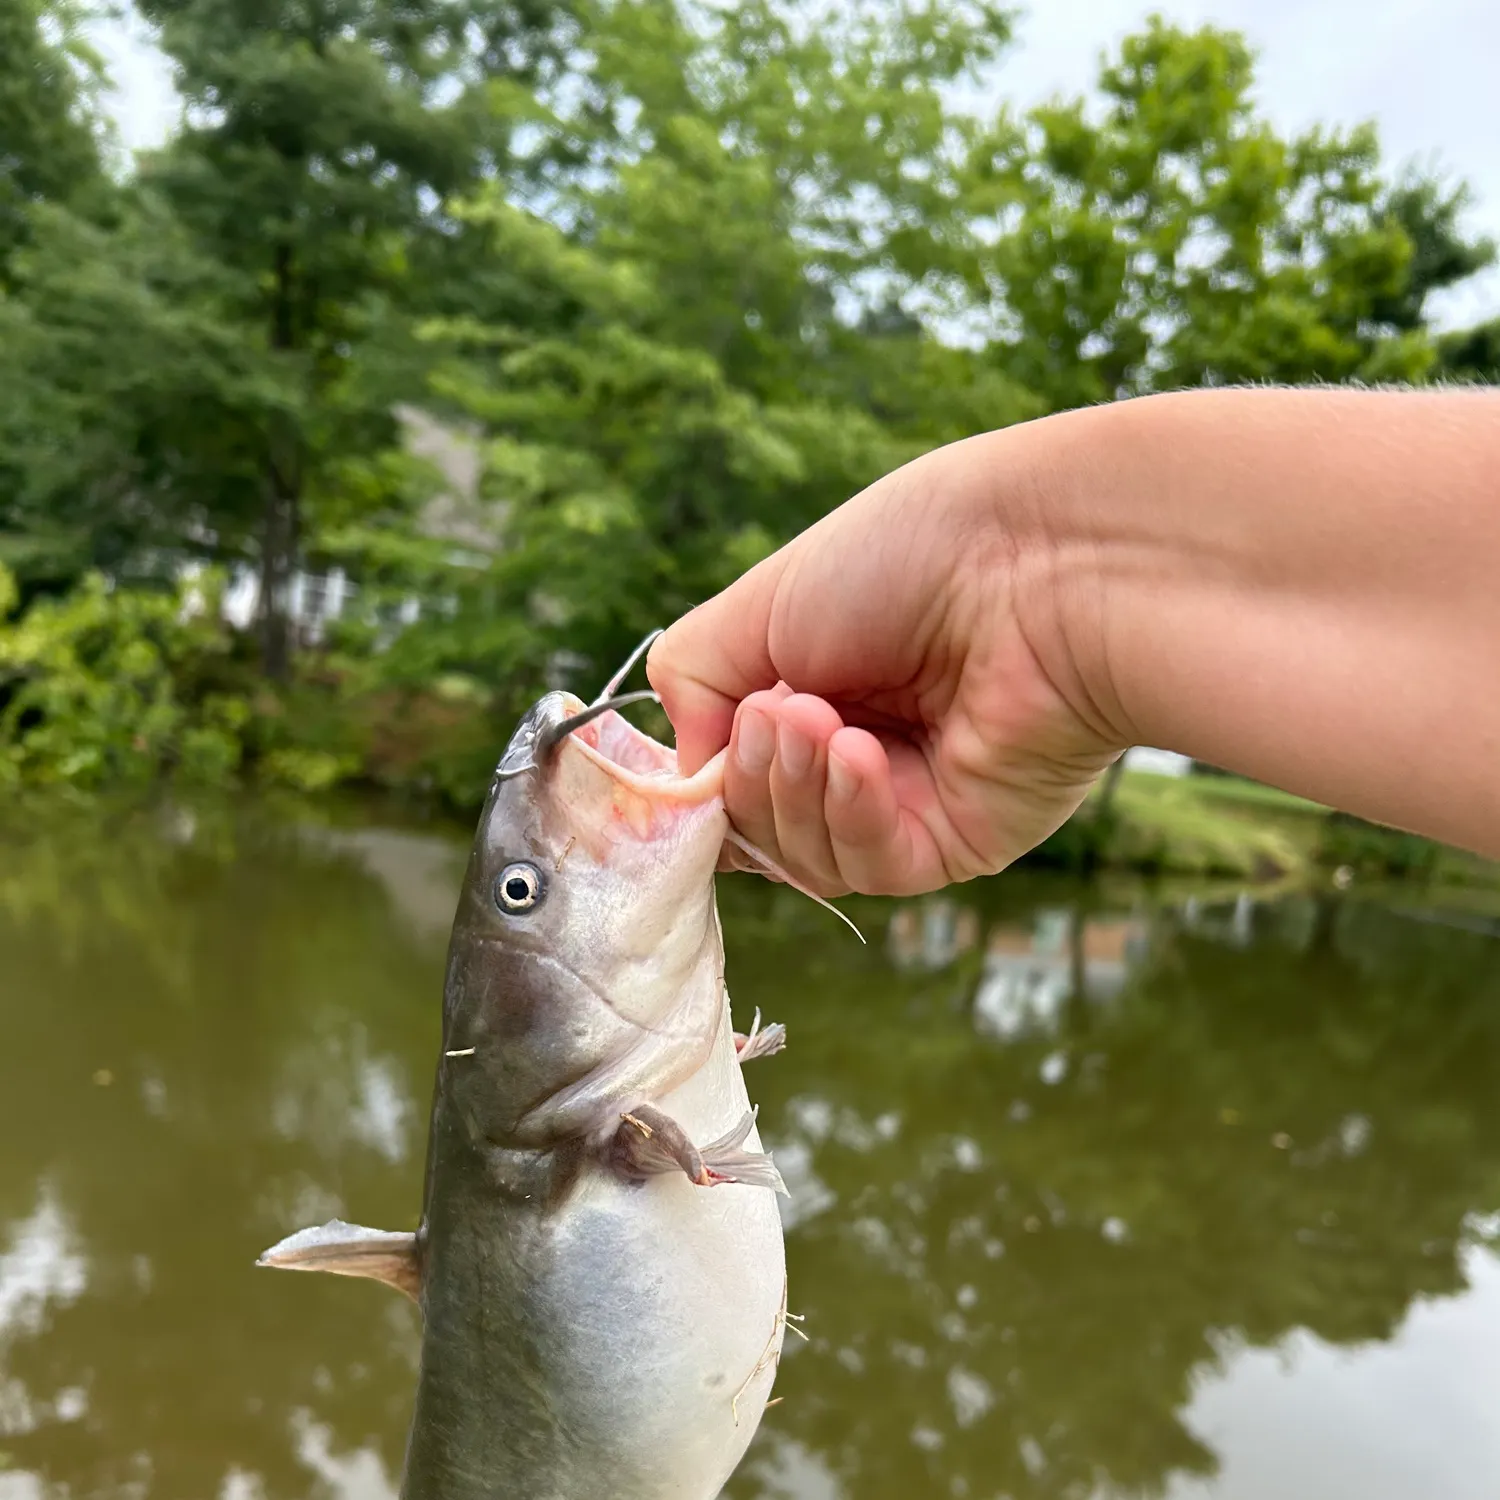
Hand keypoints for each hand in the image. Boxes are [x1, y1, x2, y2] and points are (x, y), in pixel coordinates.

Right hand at [646, 429, 1122, 896]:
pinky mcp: (958, 842)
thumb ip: (693, 686)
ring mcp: (908, 803)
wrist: (1034, 561)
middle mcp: (861, 753)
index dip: (709, 774)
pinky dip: (849, 811)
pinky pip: (871, 867)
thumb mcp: (757, 607)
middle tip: (780, 710)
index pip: (733, 776)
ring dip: (792, 788)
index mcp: (816, 693)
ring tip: (818, 718)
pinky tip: (859, 753)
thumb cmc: (905, 558)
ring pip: (805, 858)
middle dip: (750, 773)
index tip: (713, 734)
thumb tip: (686, 774)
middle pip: (757, 827)